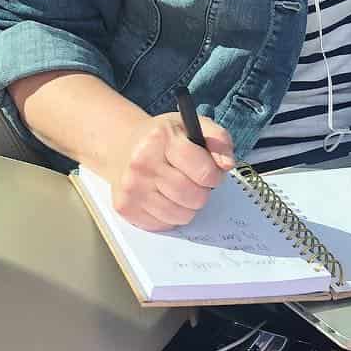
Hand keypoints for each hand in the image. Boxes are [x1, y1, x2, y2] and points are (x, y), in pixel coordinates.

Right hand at [111, 112, 234, 230]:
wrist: (122, 145)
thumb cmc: (163, 138)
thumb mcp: (192, 125)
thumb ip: (218, 139)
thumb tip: (228, 164)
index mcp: (162, 138)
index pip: (204, 171)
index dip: (214, 175)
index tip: (211, 173)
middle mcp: (142, 163)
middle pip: (194, 197)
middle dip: (202, 192)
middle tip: (195, 182)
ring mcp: (131, 188)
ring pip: (181, 215)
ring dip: (187, 206)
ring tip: (180, 189)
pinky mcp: (125, 207)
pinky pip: (163, 225)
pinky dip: (170, 215)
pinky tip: (164, 197)